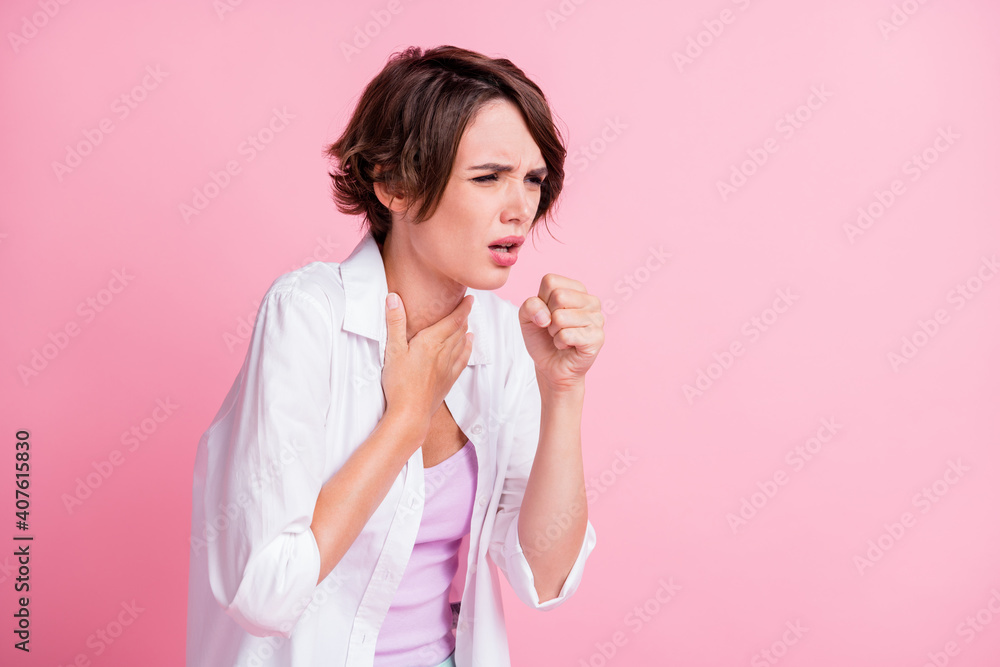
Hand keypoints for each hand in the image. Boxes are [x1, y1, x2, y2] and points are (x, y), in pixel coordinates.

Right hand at [381, 292, 473, 439]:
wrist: (410, 413)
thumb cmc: (399, 383)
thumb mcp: (393, 350)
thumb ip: (395, 323)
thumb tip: (393, 297)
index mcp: (431, 342)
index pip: (453, 320)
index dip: (464, 307)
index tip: (470, 297)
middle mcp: (443, 352)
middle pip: (459, 329)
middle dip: (464, 315)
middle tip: (467, 305)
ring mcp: (448, 367)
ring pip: (462, 343)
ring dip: (466, 330)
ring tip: (467, 321)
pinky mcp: (448, 380)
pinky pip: (462, 359)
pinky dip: (467, 348)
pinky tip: (468, 344)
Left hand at [518, 274, 604, 391]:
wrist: (551, 366)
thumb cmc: (543, 339)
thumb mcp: (527, 318)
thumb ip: (529, 306)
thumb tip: (545, 315)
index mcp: (576, 289)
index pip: (550, 281)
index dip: (541, 300)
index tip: (547, 314)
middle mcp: (591, 300)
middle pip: (558, 296)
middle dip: (548, 317)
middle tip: (554, 328)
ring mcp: (597, 318)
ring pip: (561, 317)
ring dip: (554, 332)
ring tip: (561, 337)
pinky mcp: (597, 337)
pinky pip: (566, 335)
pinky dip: (560, 342)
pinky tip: (568, 345)